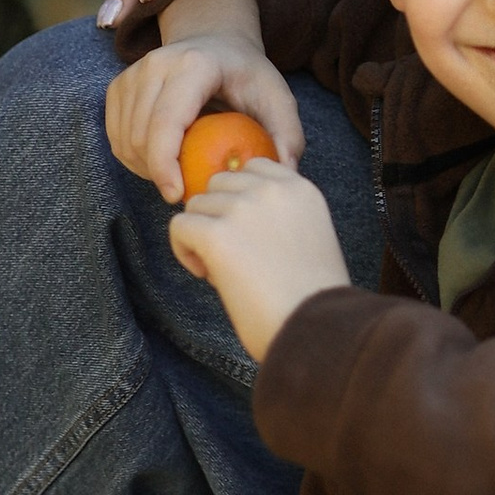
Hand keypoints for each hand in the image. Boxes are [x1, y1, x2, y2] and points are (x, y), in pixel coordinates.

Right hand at [106, 34, 304, 204]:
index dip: (165, 165)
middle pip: (141, 136)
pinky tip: (162, 162)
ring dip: (145, 169)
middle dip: (158, 174)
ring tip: (178, 174)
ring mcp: (132, 73)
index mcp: (194, 65)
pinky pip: (116, 136)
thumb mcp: (277, 98)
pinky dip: (134, 158)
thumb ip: (288, 134)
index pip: (167, 122)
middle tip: (187, 189)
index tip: (178, 196)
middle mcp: (157, 64)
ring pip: (124, 140)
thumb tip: (286, 171)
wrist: (216, 41)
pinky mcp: (118, 86)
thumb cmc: (247, 76)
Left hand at [167, 157, 354, 362]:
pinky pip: (179, 226)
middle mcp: (271, 189)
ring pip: (196, 204)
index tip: (248, 231)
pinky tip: (207, 274)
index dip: (241, 196)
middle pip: (219, 182)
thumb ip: (280, 215)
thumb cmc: (312, 298)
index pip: (254, 166)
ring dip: (201, 233)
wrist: (315, 328)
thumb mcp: (309, 237)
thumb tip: (233, 216)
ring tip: (220, 269)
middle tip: (233, 254)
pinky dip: (185, 250)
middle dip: (218, 214)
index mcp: (300, 188)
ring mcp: (243, 208)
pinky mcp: (216, 234)